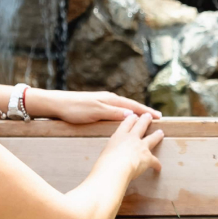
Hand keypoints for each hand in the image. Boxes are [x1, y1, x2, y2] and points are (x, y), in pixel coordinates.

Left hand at [30, 89, 159, 123]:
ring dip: (136, 113)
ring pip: (124, 108)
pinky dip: (126, 114)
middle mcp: (109, 99)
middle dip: (144, 111)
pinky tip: (125, 119)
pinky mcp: (97, 106)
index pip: (134, 106)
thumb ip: (113, 113)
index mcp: (111, 100)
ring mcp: (103, 102)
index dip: (147, 112)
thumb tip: (132, 115)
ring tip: (145, 118)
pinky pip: (117, 110)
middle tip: (158, 118)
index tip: (160, 116)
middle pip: (131, 105)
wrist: (57, 104)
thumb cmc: (76, 109)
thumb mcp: (95, 112)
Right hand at [98, 112, 162, 180]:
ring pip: (152, 138)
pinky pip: (155, 161)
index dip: (131, 119)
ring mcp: (141, 146)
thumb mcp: (105, 152)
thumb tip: (112, 154)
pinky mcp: (147, 157)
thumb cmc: (105, 162)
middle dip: (145, 120)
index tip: (134, 115)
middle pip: (141, 125)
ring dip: (157, 135)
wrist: (114, 169)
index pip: (126, 124)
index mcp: (119, 136)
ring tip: (160, 133)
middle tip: (149, 116)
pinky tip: (158, 168)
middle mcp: (131, 138)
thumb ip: (112, 150)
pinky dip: (157, 165)